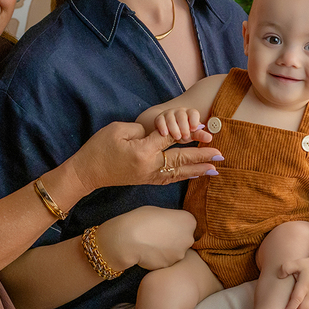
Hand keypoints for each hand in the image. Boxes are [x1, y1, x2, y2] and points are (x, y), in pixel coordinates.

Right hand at [70, 121, 220, 192]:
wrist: (88, 172)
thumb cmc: (100, 148)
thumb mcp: (118, 130)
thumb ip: (142, 130)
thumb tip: (160, 134)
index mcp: (143, 151)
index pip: (172, 139)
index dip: (190, 132)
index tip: (205, 128)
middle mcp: (150, 166)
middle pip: (181, 159)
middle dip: (202, 156)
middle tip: (220, 153)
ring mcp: (149, 176)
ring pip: (179, 172)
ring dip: (198, 169)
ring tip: (215, 167)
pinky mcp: (147, 180)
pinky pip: (171, 178)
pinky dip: (185, 176)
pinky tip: (196, 175)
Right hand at [96, 207, 196, 270]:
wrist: (128, 238)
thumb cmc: (141, 220)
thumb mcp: (159, 211)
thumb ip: (171, 219)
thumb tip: (172, 225)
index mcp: (188, 221)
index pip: (188, 224)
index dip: (176, 224)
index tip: (166, 224)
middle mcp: (188, 238)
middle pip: (185, 239)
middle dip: (175, 238)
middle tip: (159, 235)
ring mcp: (180, 253)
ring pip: (176, 251)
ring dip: (168, 249)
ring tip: (153, 244)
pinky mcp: (170, 264)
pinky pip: (167, 260)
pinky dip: (160, 257)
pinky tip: (150, 252)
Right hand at [154, 108, 204, 143]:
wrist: (167, 132)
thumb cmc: (183, 132)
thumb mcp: (192, 134)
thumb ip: (200, 135)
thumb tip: (210, 138)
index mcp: (190, 114)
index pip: (193, 113)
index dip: (194, 120)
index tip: (194, 129)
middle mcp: (179, 112)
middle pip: (182, 116)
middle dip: (184, 126)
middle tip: (185, 136)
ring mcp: (168, 114)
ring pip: (171, 118)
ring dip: (174, 128)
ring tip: (177, 137)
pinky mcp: (159, 118)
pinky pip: (160, 120)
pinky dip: (162, 127)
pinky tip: (165, 134)